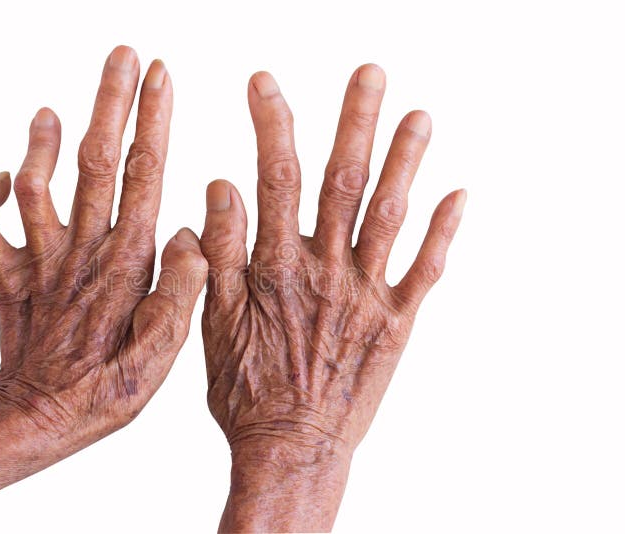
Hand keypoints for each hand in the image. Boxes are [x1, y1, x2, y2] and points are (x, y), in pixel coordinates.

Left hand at [0, 45, 206, 449]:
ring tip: (51, 107)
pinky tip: (0, 175)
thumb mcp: (160, 357)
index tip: (162, 75)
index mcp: (124, 264)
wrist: (33, 421)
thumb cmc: (102, 393)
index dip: (153, 120)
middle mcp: (81, 251)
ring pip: (38, 183)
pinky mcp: (8, 276)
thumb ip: (179, 293)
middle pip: (94, 161)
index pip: (144, 175)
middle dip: (110, 101)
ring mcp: (40, 260)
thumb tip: (189, 234)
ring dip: (42, 140)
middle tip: (122, 56)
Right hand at [200, 66, 464, 530]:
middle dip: (355, 122)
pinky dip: (443, 233)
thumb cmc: (246, 391)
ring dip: (406, 162)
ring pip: (389, 216)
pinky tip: (458, 194)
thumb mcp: (211, 323)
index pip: (274, 178)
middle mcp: (326, 272)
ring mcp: (366, 296)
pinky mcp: (397, 324)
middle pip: (343, 182)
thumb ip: (218, 253)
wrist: (291, 450)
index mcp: (276, 268)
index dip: (271, 125)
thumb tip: (219, 188)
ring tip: (419, 115)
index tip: (264, 82)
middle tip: (369, 74)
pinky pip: (426, 272)